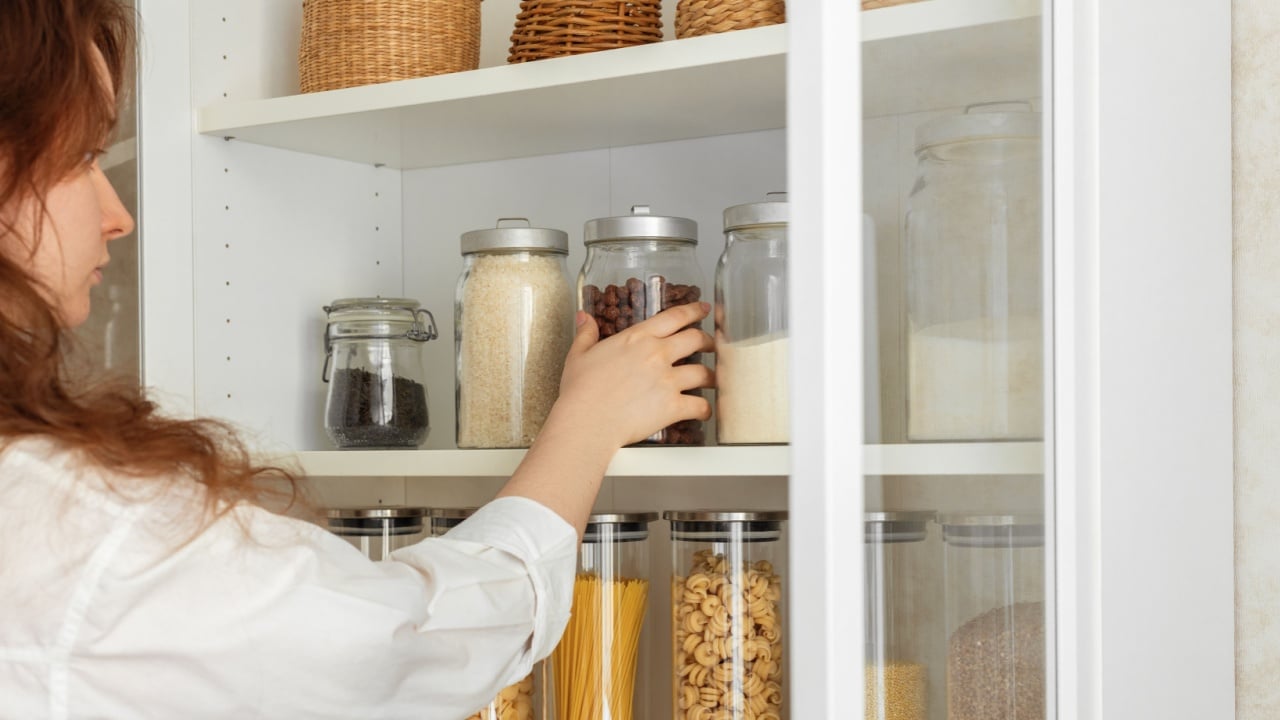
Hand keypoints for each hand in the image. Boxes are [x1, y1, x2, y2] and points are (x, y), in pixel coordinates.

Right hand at [552, 302, 714, 448]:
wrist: (587, 420)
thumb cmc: (580, 390)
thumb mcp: (578, 355)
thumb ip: (586, 334)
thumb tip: (584, 318)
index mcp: (637, 338)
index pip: (674, 317)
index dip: (693, 311)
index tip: (702, 309)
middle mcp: (658, 354)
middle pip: (696, 340)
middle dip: (708, 342)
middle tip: (711, 345)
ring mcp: (668, 380)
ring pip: (704, 373)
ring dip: (711, 376)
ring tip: (712, 380)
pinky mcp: (673, 406)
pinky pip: (700, 405)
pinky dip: (705, 409)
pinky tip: (704, 411)